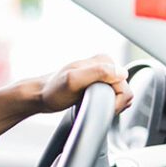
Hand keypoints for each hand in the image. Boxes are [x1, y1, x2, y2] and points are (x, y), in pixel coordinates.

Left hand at [0, 54, 132, 135]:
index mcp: (104, 60)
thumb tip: (121, 72)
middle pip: (124, 90)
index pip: (124, 84)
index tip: (98, 105)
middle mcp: (105, 65)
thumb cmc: (53, 91)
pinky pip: (113, 97)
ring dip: (110, 105)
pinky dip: (107, 105)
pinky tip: (93, 106)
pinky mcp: (99, 85)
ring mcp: (103, 75)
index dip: (115, 100)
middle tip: (92, 106)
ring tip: (91, 105)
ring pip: (120, 95)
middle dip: (113, 103)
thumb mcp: (73, 81)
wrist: (40, 96)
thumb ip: (98, 73)